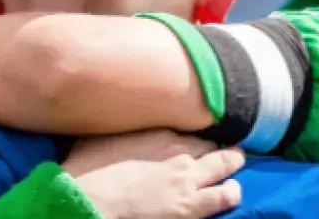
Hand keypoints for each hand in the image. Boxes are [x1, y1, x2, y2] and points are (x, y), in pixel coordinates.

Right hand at [64, 130, 242, 218]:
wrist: (88, 201)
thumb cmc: (85, 171)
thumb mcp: (97, 136)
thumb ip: (116, 126)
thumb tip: (113, 114)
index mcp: (156, 131)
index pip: (187, 125)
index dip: (191, 132)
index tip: (191, 135)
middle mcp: (177, 149)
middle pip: (209, 142)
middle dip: (214, 145)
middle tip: (216, 148)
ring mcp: (187, 178)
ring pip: (226, 163)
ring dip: (231, 163)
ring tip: (233, 165)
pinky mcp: (191, 205)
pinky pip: (225, 196)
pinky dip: (231, 192)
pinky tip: (231, 191)